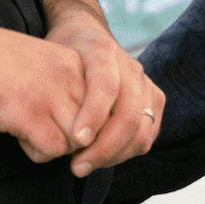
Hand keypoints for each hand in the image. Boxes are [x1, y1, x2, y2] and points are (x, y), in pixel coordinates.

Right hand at [0, 21, 87, 161]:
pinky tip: (18, 137)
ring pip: (77, 141)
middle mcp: (70, 77)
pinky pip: (53, 150)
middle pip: (93, 125)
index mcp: (74, 62)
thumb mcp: (37, 61)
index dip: (81, 120)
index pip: (100, 104)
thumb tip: (75, 120)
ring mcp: (51, 95)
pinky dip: (37, 152)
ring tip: (29, 134)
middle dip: (71, 136)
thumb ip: (61, 83)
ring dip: (54, 145)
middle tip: (43, 133)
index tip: (57, 120)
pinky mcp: (30, 115)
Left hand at [46, 12, 165, 176]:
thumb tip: (49, 129)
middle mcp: (131, 68)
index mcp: (104, 52)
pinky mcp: (154, 101)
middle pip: (129, 116)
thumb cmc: (63, 53)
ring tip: (85, 165)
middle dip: (103, 148)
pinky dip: (125, 153)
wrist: (86, 35)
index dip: (93, 115)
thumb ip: (53, 86)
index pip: (106, 86)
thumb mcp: (49, 59)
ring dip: (114, 156)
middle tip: (77, 167)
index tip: (76, 139)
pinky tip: (101, 158)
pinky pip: (147, 136)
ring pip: (141, 132)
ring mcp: (146, 85)